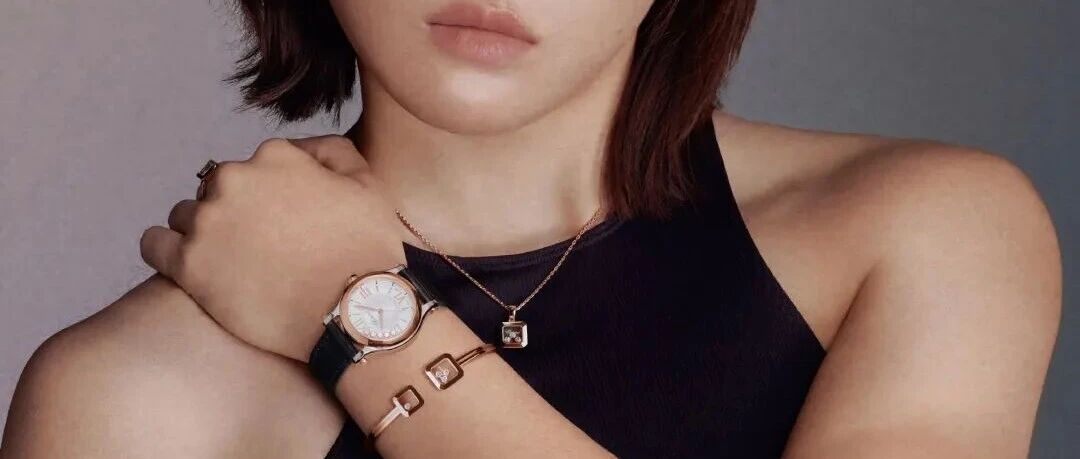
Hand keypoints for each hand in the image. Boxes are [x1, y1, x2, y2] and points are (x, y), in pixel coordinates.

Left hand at [140, 136, 406, 360]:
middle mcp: (235, 180)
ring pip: (185, 216)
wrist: (356, 311)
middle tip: (262, 249)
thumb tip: (305, 152)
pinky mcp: (189, 265)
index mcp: (275, 157)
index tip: (284, 224)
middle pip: (218, 189)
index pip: (258, 168)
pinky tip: (189, 266)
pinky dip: (167, 250)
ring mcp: (208, 222)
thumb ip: (332, 153)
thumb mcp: (367, 185)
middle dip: (235, 213)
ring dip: (204, 233)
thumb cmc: (368, 252)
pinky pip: (154, 244)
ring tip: (232, 264)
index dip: (272, 197)